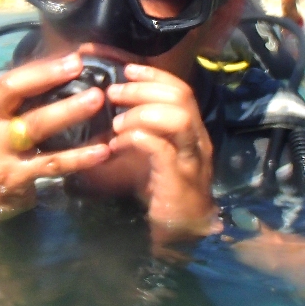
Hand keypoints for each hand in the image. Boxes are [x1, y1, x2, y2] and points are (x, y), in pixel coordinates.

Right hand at [0, 52, 111, 210]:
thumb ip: (21, 99)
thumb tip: (64, 68)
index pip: (9, 79)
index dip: (40, 68)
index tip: (73, 59)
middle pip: (11, 92)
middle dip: (46, 76)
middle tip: (78, 66)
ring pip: (35, 125)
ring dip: (68, 111)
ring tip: (97, 99)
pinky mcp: (14, 177)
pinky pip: (52, 163)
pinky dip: (79, 157)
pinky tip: (102, 150)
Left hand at [107, 63, 218, 238]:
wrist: (182, 236)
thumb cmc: (162, 195)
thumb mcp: (149, 156)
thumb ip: (139, 133)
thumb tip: (107, 112)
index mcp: (191, 131)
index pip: (181, 90)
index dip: (154, 75)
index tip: (127, 69)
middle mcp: (197, 141)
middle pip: (180, 97)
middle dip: (143, 89)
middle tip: (113, 94)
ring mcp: (191, 160)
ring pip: (177, 118)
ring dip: (142, 113)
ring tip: (116, 124)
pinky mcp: (178, 180)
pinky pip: (160, 148)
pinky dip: (136, 139)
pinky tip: (117, 145)